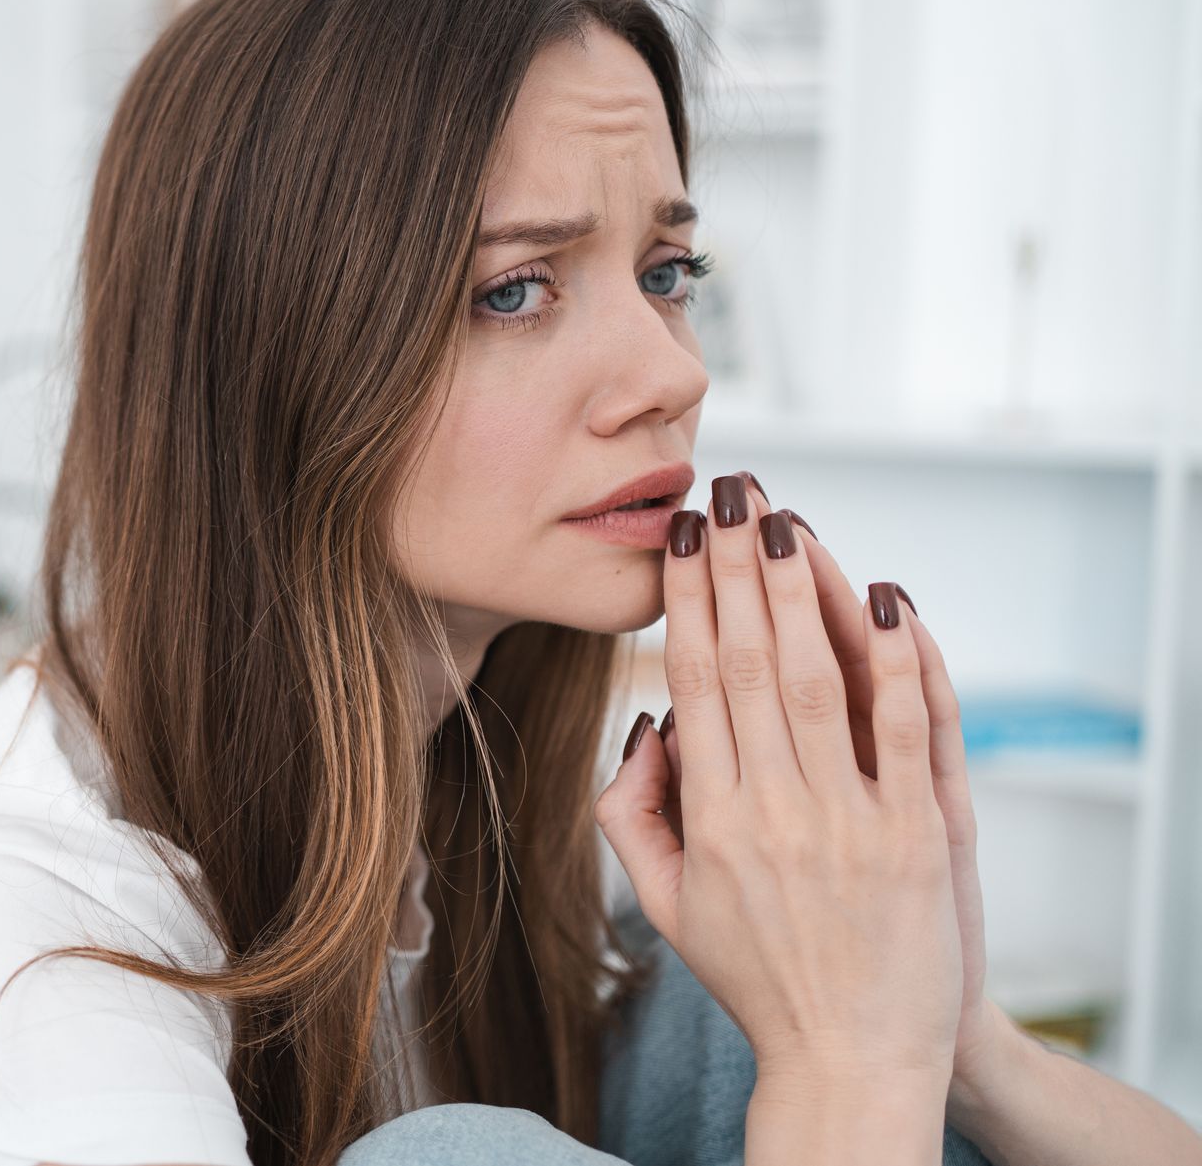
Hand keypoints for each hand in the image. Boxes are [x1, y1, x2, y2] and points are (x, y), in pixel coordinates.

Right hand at [595, 474, 964, 1088]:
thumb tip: (646, 724)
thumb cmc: (758, 977)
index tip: (686, 534)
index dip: (689, 598)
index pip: (695, 680)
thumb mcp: (665, 906)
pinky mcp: (918, 836)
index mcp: (709, 821)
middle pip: (750, 661)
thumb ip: (632, 814)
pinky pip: (910, 730)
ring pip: (820, 681)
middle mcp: (774, 812)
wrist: (851, 1060)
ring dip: (803, 590)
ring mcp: (850, 822)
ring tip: (788, 518)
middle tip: (733, 490)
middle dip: (739, 566)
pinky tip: (886, 596)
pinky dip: (900, 660)